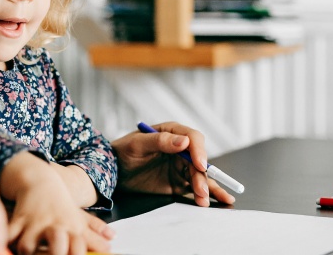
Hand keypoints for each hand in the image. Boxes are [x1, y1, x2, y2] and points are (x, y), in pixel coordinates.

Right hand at [0, 152, 112, 254]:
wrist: (40, 182)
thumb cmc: (61, 206)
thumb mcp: (79, 218)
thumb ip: (93, 232)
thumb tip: (112, 240)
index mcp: (73, 230)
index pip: (79, 249)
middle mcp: (55, 228)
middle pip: (56, 249)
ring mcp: (35, 224)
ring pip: (27, 247)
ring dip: (26, 252)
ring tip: (27, 253)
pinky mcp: (18, 220)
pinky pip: (9, 235)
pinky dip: (6, 240)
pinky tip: (8, 245)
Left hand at [111, 121, 234, 206]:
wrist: (111, 171)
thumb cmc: (122, 151)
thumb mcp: (137, 144)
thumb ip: (159, 141)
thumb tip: (183, 142)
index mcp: (171, 133)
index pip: (193, 138)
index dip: (199, 151)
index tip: (199, 164)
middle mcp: (180, 149)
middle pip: (199, 160)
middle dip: (202, 175)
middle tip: (199, 189)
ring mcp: (180, 166)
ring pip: (200, 175)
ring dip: (205, 186)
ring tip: (203, 200)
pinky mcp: (179, 182)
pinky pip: (196, 187)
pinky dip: (209, 193)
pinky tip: (221, 199)